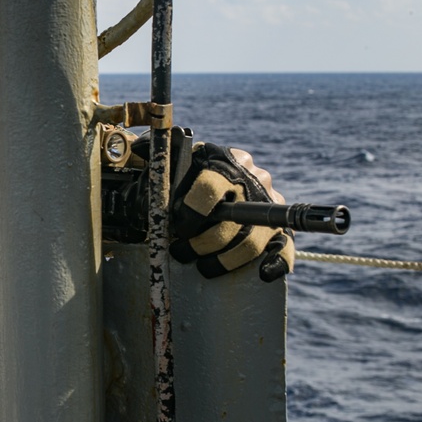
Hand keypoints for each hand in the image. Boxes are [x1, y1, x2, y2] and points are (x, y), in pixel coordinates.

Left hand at [170, 143, 294, 281]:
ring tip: (201, 265)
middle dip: (201, 242)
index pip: (212, 186)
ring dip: (223, 260)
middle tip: (181, 250)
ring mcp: (270, 205)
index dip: (192, 212)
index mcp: (226, 161)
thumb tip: (136, 148)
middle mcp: (254, 181)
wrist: (224, 177)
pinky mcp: (279, 228)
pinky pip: (285, 248)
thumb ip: (159, 154)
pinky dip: (275, 263)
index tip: (179, 226)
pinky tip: (261, 273)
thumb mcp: (176, 159)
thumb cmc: (190, 174)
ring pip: (251, 241)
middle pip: (231, 220)